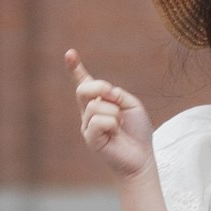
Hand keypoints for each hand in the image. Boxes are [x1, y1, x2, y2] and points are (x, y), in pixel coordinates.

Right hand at [66, 49, 154, 180]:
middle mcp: (89, 113)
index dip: (75, 69)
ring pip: (95, 106)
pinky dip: (112, 124)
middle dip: (100, 87)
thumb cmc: (137, 132)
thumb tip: (102, 94)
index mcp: (99, 103)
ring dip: (114, 113)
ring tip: (120, 126)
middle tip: (115, 96)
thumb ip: (116, 94)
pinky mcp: (90, 138)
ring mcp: (87, 126)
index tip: (70, 53)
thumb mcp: (130, 105)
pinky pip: (99, 121)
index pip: (84, 84)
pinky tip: (116, 134)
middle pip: (83, 89)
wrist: (141, 158)